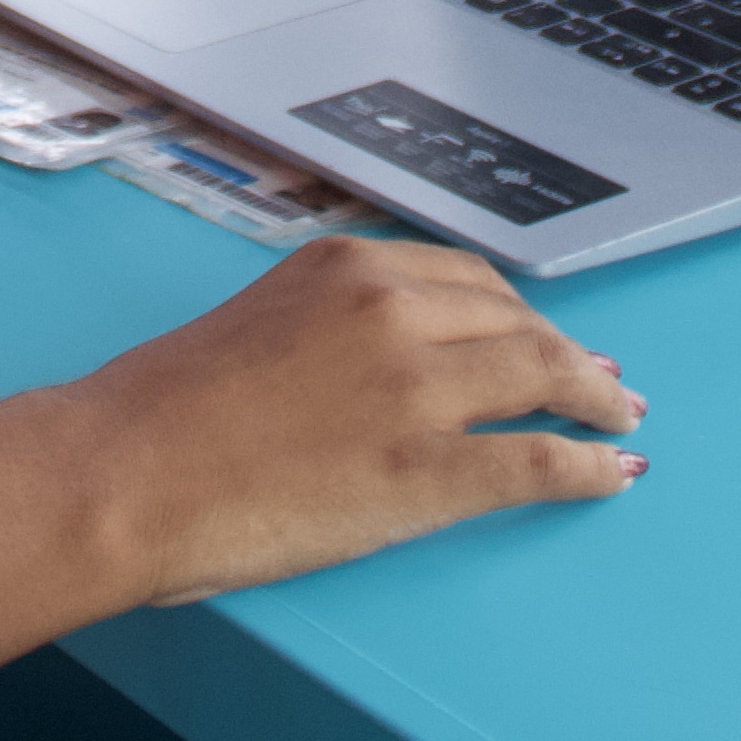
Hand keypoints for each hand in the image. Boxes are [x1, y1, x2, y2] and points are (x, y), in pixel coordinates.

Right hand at [63, 237, 643, 607]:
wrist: (123, 472)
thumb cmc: (160, 413)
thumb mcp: (254, 325)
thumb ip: (325, 328)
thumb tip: (370, 369)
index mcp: (345, 268)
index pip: (464, 279)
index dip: (516, 311)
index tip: (539, 331)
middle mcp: (390, 311)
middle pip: (515, 321)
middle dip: (566, 351)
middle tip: (599, 378)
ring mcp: (415, 389)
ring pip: (543, 374)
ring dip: (594, 397)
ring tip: (617, 417)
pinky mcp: (426, 470)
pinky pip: (538, 460)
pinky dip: (589, 465)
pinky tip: (611, 472)